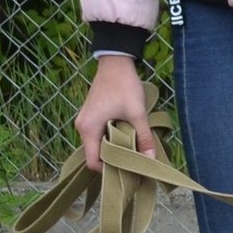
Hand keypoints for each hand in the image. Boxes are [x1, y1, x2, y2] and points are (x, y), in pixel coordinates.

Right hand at [75, 56, 155, 172]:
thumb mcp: (137, 113)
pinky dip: (111, 138)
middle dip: (114, 159)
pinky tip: (128, 136)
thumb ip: (143, 138)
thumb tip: (151, 160)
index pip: (93, 162)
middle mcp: (82, 127)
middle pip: (95, 153)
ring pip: (98, 143)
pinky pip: (99, 134)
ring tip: (133, 150)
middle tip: (134, 162)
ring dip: (114, 147)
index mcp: (88, 129)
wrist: (116, 62)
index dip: (109, 169)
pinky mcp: (91, 115)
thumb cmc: (124, 87)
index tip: (128, 169)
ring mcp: (85, 120)